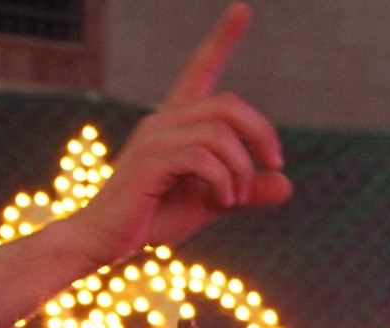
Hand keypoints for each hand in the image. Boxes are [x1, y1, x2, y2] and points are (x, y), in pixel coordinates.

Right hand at [62, 3, 291, 268]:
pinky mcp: (150, 160)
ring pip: (220, 133)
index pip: (200, 70)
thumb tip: (287, 185)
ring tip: (235, 199)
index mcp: (174, 123)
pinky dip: (224, 181)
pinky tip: (221, 202)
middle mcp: (162, 121)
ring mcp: (153, 138)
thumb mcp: (208, 204)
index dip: (221, 39)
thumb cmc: (150, 220)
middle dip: (261, 134)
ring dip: (240, 168)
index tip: (242, 8)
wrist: (102, 242)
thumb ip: (245, 191)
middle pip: (228, 105)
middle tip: (272, 167)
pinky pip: (204, 157)